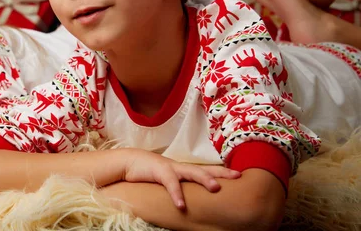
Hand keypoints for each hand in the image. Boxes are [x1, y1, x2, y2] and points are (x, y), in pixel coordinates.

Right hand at [122, 149, 240, 209]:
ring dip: (204, 179)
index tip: (239, 174)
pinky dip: (177, 195)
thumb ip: (180, 186)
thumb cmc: (150, 173)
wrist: (129, 162)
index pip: (207, 169)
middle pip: (205, 168)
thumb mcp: (168, 180)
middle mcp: (181, 167)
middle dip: (221, 172)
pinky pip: (170, 183)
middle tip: (237, 176)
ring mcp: (172, 168)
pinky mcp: (160, 171)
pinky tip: (181, 206)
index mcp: (184, 170)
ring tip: (215, 188)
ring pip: (192, 172)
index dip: (223, 172)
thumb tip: (192, 200)